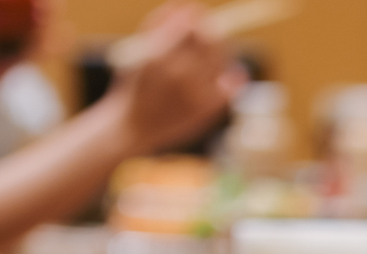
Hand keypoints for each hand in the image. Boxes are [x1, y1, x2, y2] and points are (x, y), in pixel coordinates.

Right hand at [108, 3, 242, 157]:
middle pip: (210, 40)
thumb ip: (159, 24)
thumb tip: (186, 4)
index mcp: (158, 56)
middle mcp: (178, 74)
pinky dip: (233, 76)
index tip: (198, 16)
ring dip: (221, 52)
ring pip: (222, 60)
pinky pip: (231, 85)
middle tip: (208, 33)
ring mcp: (195, 93)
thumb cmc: (134, 85)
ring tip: (213, 54)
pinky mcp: (207, 110)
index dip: (197, 18)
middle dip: (210, 32)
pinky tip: (230, 73)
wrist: (133, 127)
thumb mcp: (138, 50)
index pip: (190, 25)